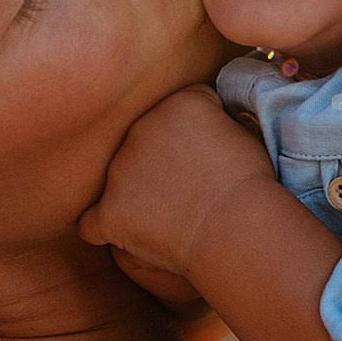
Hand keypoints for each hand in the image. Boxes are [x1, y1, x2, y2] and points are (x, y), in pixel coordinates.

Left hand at [78, 85, 281, 284]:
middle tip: (192, 190)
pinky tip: (124, 237)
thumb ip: (214, 123)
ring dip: (139, 194)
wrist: (235, 227)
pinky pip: (91, 223)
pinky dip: (106, 229)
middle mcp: (140, 128)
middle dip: (162, 162)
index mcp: (177, 103)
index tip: (212, 161)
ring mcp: (119, 172)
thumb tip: (206, 132)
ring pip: (120, 180)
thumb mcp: (244, 134)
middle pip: (146, 142)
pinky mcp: (109, 212)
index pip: (180, 113)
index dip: (196, 138)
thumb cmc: (249, 186)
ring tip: (174, 219)